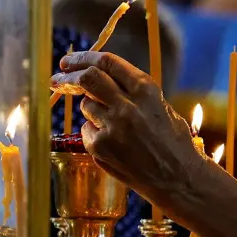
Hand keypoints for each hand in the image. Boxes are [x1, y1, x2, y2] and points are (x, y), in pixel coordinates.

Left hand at [52, 52, 201, 207]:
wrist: (179, 178)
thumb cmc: (174, 142)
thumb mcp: (161, 107)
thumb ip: (134, 91)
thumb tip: (102, 77)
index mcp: (146, 90)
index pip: (107, 62)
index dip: (84, 58)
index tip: (70, 61)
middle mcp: (127, 105)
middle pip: (87, 78)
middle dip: (68, 76)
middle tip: (58, 79)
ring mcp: (112, 126)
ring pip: (86, 106)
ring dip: (92, 111)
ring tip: (113, 125)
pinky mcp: (100, 147)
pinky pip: (87, 130)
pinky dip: (95, 133)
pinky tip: (115, 144)